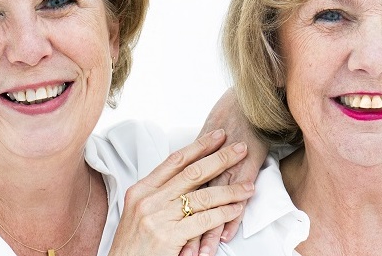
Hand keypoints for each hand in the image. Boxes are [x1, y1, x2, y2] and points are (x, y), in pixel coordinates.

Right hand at [109, 129, 254, 255]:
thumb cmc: (133, 245)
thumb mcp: (139, 213)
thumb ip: (160, 195)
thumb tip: (186, 179)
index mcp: (141, 190)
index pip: (175, 161)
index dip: (199, 146)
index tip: (217, 136)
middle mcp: (149, 199)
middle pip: (192, 172)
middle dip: (220, 159)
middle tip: (240, 149)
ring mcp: (158, 217)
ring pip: (202, 196)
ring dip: (230, 191)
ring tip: (248, 187)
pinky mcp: (169, 236)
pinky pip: (204, 220)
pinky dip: (224, 214)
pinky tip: (236, 209)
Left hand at [185, 89, 268, 255]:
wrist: (248, 97)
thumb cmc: (228, 115)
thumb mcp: (206, 138)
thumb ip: (195, 158)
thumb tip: (184, 173)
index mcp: (193, 159)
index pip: (177, 196)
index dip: (170, 219)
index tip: (161, 241)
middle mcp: (207, 165)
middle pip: (190, 206)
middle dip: (184, 234)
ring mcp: (226, 167)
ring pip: (211, 207)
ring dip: (207, 234)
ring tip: (200, 255)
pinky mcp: (246, 167)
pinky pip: (237, 197)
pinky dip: (230, 219)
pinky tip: (226, 237)